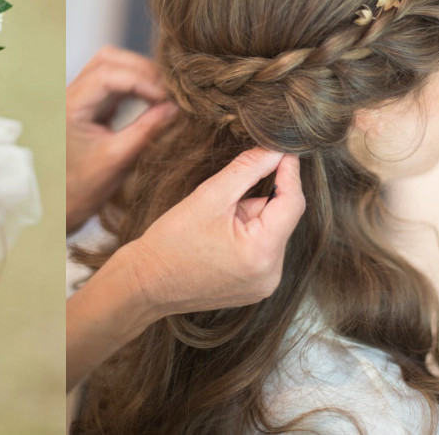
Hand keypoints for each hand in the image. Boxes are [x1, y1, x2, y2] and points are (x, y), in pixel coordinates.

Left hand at [66, 46, 178, 233]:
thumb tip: (175, 108)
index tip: (165, 98)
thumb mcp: (118, 159)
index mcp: (70, 106)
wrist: (62, 203)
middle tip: (167, 92)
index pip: (108, 73)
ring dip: (139, 74)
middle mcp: (70, 94)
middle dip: (142, 69)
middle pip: (108, 59)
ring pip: (111, 64)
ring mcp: (79, 96)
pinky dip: (136, 84)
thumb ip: (146, 130)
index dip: (141, 80)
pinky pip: (115, 80)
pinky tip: (153, 99)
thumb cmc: (83, 188)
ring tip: (163, 95)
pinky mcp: (90, 103)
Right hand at [119, 147, 305, 318]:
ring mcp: (264, 285)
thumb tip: (276, 150)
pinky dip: (247, 237)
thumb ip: (247, 169)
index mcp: (262, 252)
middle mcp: (271, 275)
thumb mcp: (208, 196)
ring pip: (271, 233)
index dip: (289, 172)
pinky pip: (262, 250)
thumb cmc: (170, 242)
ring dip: (251, 219)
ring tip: (213, 229)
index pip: (293, 202)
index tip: (282, 150)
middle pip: (281, 218)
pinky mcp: (255, 289)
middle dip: (257, 201)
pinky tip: (217, 243)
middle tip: (222, 203)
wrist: (145, 283)